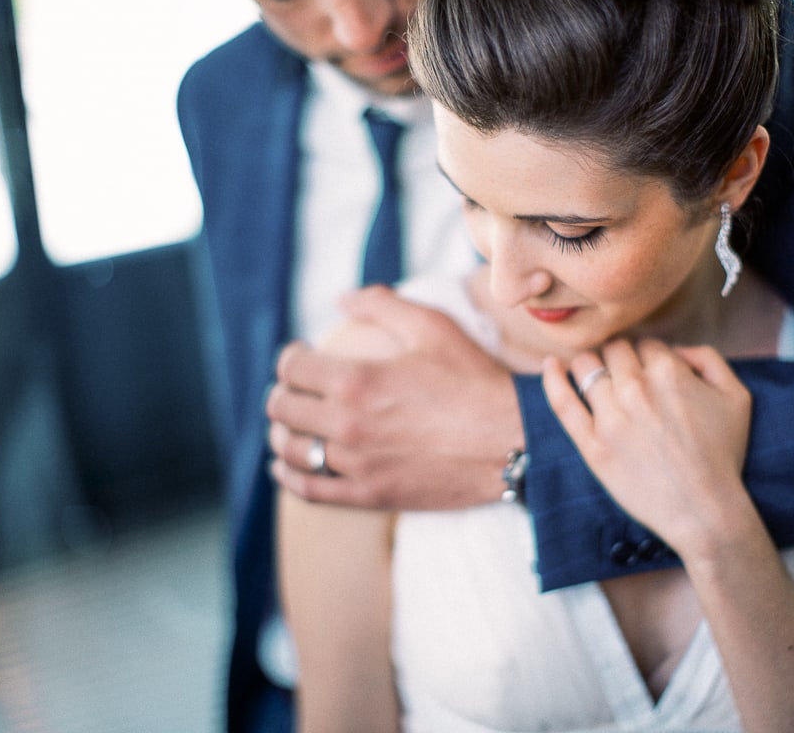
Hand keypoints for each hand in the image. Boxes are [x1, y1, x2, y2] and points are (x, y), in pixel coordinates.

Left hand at [267, 286, 521, 509]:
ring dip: (281, 433)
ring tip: (290, 424)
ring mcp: (356, 464)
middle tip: (296, 389)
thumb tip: (342, 299)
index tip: (300, 356)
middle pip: (283, 408)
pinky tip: (285, 466)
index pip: (292, 368)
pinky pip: (310, 490)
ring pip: (290, 450)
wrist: (512, 441)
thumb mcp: (432, 327)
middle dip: (283, 392)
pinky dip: (289, 476)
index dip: (290, 357)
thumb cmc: (474, 380)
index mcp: (357, 379)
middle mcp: (348, 424)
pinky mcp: (369, 495)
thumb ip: (382, 305)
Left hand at [541, 338, 753, 554]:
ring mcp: (610, 416)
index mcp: (669, 372)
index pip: (646, 344)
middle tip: (626, 378)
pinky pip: (562, 401)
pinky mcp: (591, 443)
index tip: (651, 373)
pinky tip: (550, 366)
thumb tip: (676, 349)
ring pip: (586, 366)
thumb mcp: (736, 396)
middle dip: (621, 358)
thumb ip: (709, 359)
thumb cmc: (722, 455)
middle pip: (614, 349)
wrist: (704, 510)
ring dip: (591, 365)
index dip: (649, 356)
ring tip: (597, 378)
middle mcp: (636, 388)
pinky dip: (552, 378)